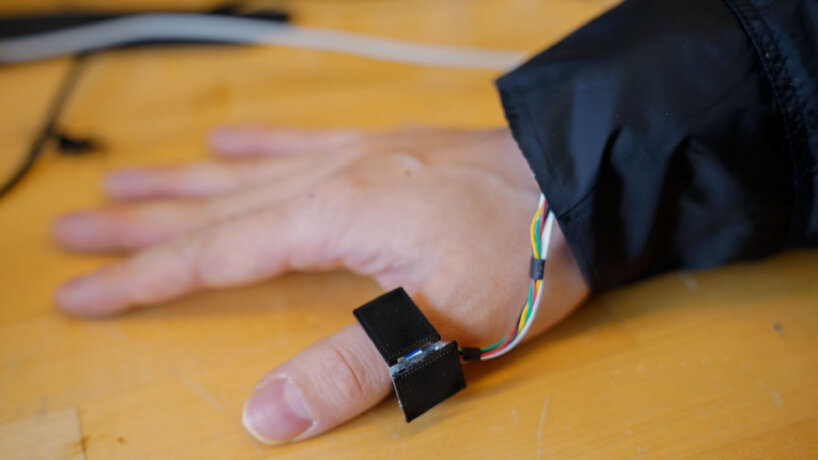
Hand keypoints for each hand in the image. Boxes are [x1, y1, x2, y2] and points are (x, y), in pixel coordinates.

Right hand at [52, 126, 587, 443]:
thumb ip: (354, 367)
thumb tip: (263, 416)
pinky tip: (224, 143)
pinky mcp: (382, 150)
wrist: (580, 181)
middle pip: (211, 208)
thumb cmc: (525, 253)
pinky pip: (299, 144)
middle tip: (71, 233)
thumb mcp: (444, 325)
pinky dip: (254, 146)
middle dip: (138, 228)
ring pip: (244, 173)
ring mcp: (355, 157)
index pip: (213, 255)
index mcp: (333, 217)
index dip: (144, 278)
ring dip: (178, 183)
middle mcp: (330, 178)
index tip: (83, 291)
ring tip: (120, 186)